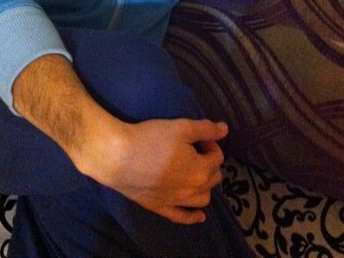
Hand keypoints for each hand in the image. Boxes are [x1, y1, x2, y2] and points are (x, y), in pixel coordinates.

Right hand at [75, 114, 228, 223]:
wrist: (119, 157)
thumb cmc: (151, 138)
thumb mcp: (181, 127)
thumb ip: (205, 129)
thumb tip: (225, 129)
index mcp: (200, 170)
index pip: (217, 158)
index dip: (211, 144)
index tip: (198, 136)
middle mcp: (192, 190)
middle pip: (213, 178)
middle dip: (210, 163)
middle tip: (195, 149)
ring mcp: (176, 201)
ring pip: (202, 199)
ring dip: (205, 186)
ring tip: (196, 173)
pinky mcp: (160, 207)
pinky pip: (182, 217)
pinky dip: (193, 217)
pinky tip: (199, 216)